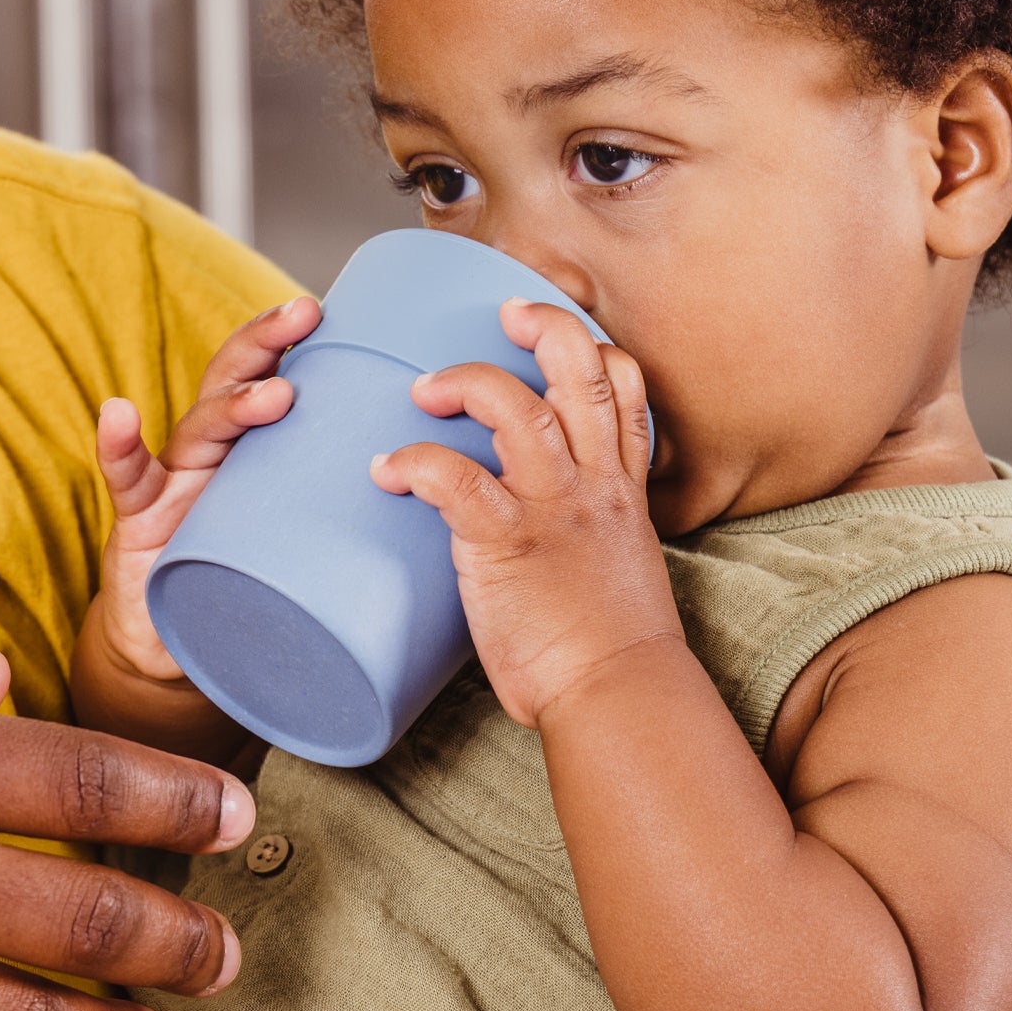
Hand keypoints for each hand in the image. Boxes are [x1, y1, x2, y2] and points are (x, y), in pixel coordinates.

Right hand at [86, 294, 321, 684]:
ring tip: (271, 396)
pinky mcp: (139, 522)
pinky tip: (118, 414)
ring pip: (199, 425)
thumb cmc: (251, 586)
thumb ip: (349, 517)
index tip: (335, 310)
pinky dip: (118, 446)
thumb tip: (446, 505)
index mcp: (256, 450)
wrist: (174, 646)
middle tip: (306, 314)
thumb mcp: (305, 544)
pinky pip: (127, 479)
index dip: (300, 343)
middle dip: (268, 341)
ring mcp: (174, 482)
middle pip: (236, 381)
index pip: (276, 378)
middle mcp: (214, 452)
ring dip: (233, 403)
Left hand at [371, 297, 676, 728]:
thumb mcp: (616, 564)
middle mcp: (592, 483)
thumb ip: (581, 529)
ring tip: (426, 390)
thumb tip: (531, 523)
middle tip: (502, 316)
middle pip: (579, 370)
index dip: (590, 345)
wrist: (617, 694)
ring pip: (514, 408)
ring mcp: (552, 508)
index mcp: (619, 486)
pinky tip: (388, 470)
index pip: (623, 387)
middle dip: (542, 325)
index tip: (546, 332)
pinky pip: (455, 479)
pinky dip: (415, 462)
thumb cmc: (609, 646)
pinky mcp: (507, 544)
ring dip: (464, 383)